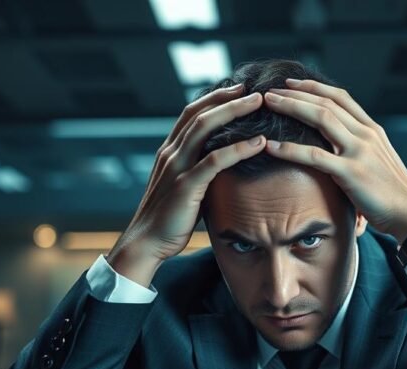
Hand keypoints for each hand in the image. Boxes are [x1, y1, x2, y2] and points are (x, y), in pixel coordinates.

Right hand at [108, 86, 266, 286]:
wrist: (147, 242)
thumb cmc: (169, 218)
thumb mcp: (183, 187)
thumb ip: (198, 171)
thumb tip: (222, 165)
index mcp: (170, 151)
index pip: (191, 114)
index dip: (214, 98)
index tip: (238, 90)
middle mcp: (171, 153)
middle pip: (199, 113)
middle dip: (227, 98)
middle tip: (253, 89)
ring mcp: (177, 168)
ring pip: (205, 129)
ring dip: (234, 113)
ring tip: (259, 104)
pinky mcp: (186, 186)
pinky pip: (214, 161)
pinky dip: (238, 149)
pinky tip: (259, 143)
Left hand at [262, 78, 406, 242]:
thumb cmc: (392, 193)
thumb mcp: (377, 161)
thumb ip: (358, 149)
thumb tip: (334, 146)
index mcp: (372, 130)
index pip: (340, 97)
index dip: (314, 86)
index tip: (291, 83)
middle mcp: (366, 134)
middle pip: (326, 102)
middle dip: (295, 93)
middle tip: (270, 90)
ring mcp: (360, 151)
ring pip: (320, 118)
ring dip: (291, 107)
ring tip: (268, 104)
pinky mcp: (352, 172)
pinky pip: (315, 156)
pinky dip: (290, 149)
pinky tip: (271, 146)